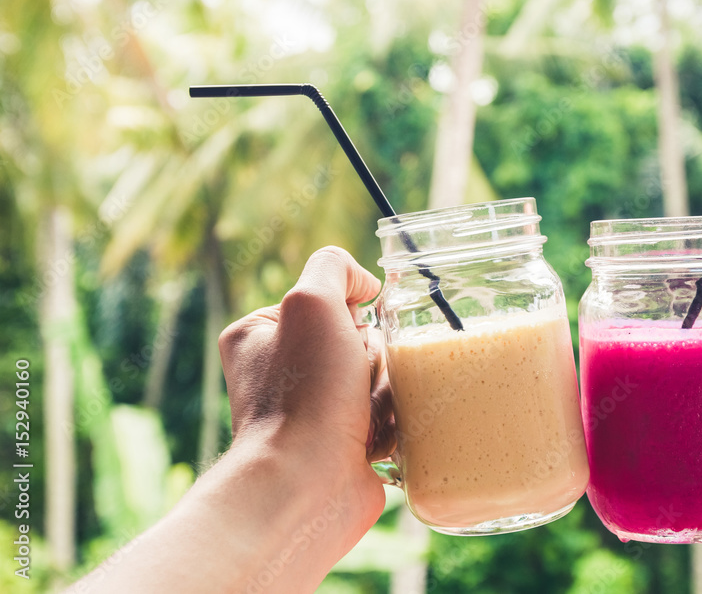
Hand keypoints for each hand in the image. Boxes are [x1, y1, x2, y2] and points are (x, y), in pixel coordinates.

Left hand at [72, 247, 398, 592]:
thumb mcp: (312, 303)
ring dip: (386, 389)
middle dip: (373, 356)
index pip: (326, 301)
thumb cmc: (304, 395)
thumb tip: (364, 283)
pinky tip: (374, 437)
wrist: (308, 485)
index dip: (349, 314)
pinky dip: (391, 421)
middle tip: (358, 380)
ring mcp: (312, 411)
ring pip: (379, 375)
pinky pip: (388, 414)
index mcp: (260, 336)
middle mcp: (280, 372)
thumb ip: (334, 268)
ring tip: (368, 414)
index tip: (347, 335)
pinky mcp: (343, 444)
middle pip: (359, 338)